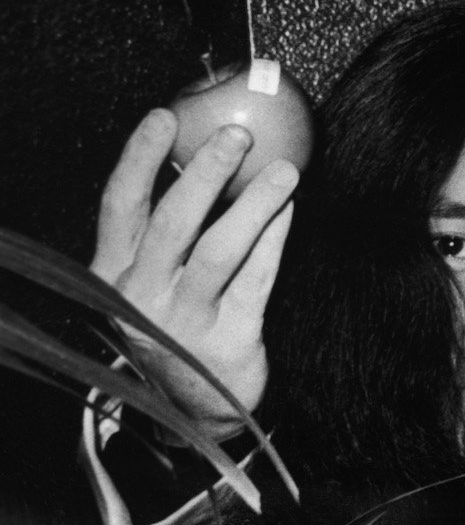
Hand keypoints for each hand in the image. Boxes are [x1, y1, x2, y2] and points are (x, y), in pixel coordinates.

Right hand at [91, 110, 295, 437]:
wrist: (192, 408)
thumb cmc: (177, 325)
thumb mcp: (153, 280)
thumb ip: (166, 230)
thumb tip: (205, 154)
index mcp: (112, 275)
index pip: (120, 206)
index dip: (140, 158)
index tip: (165, 116)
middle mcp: (139, 298)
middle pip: (171, 223)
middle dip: (204, 173)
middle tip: (239, 134)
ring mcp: (180, 323)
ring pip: (219, 250)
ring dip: (255, 204)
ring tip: (285, 170)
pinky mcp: (226, 342)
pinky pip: (256, 280)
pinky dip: (274, 241)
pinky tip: (290, 212)